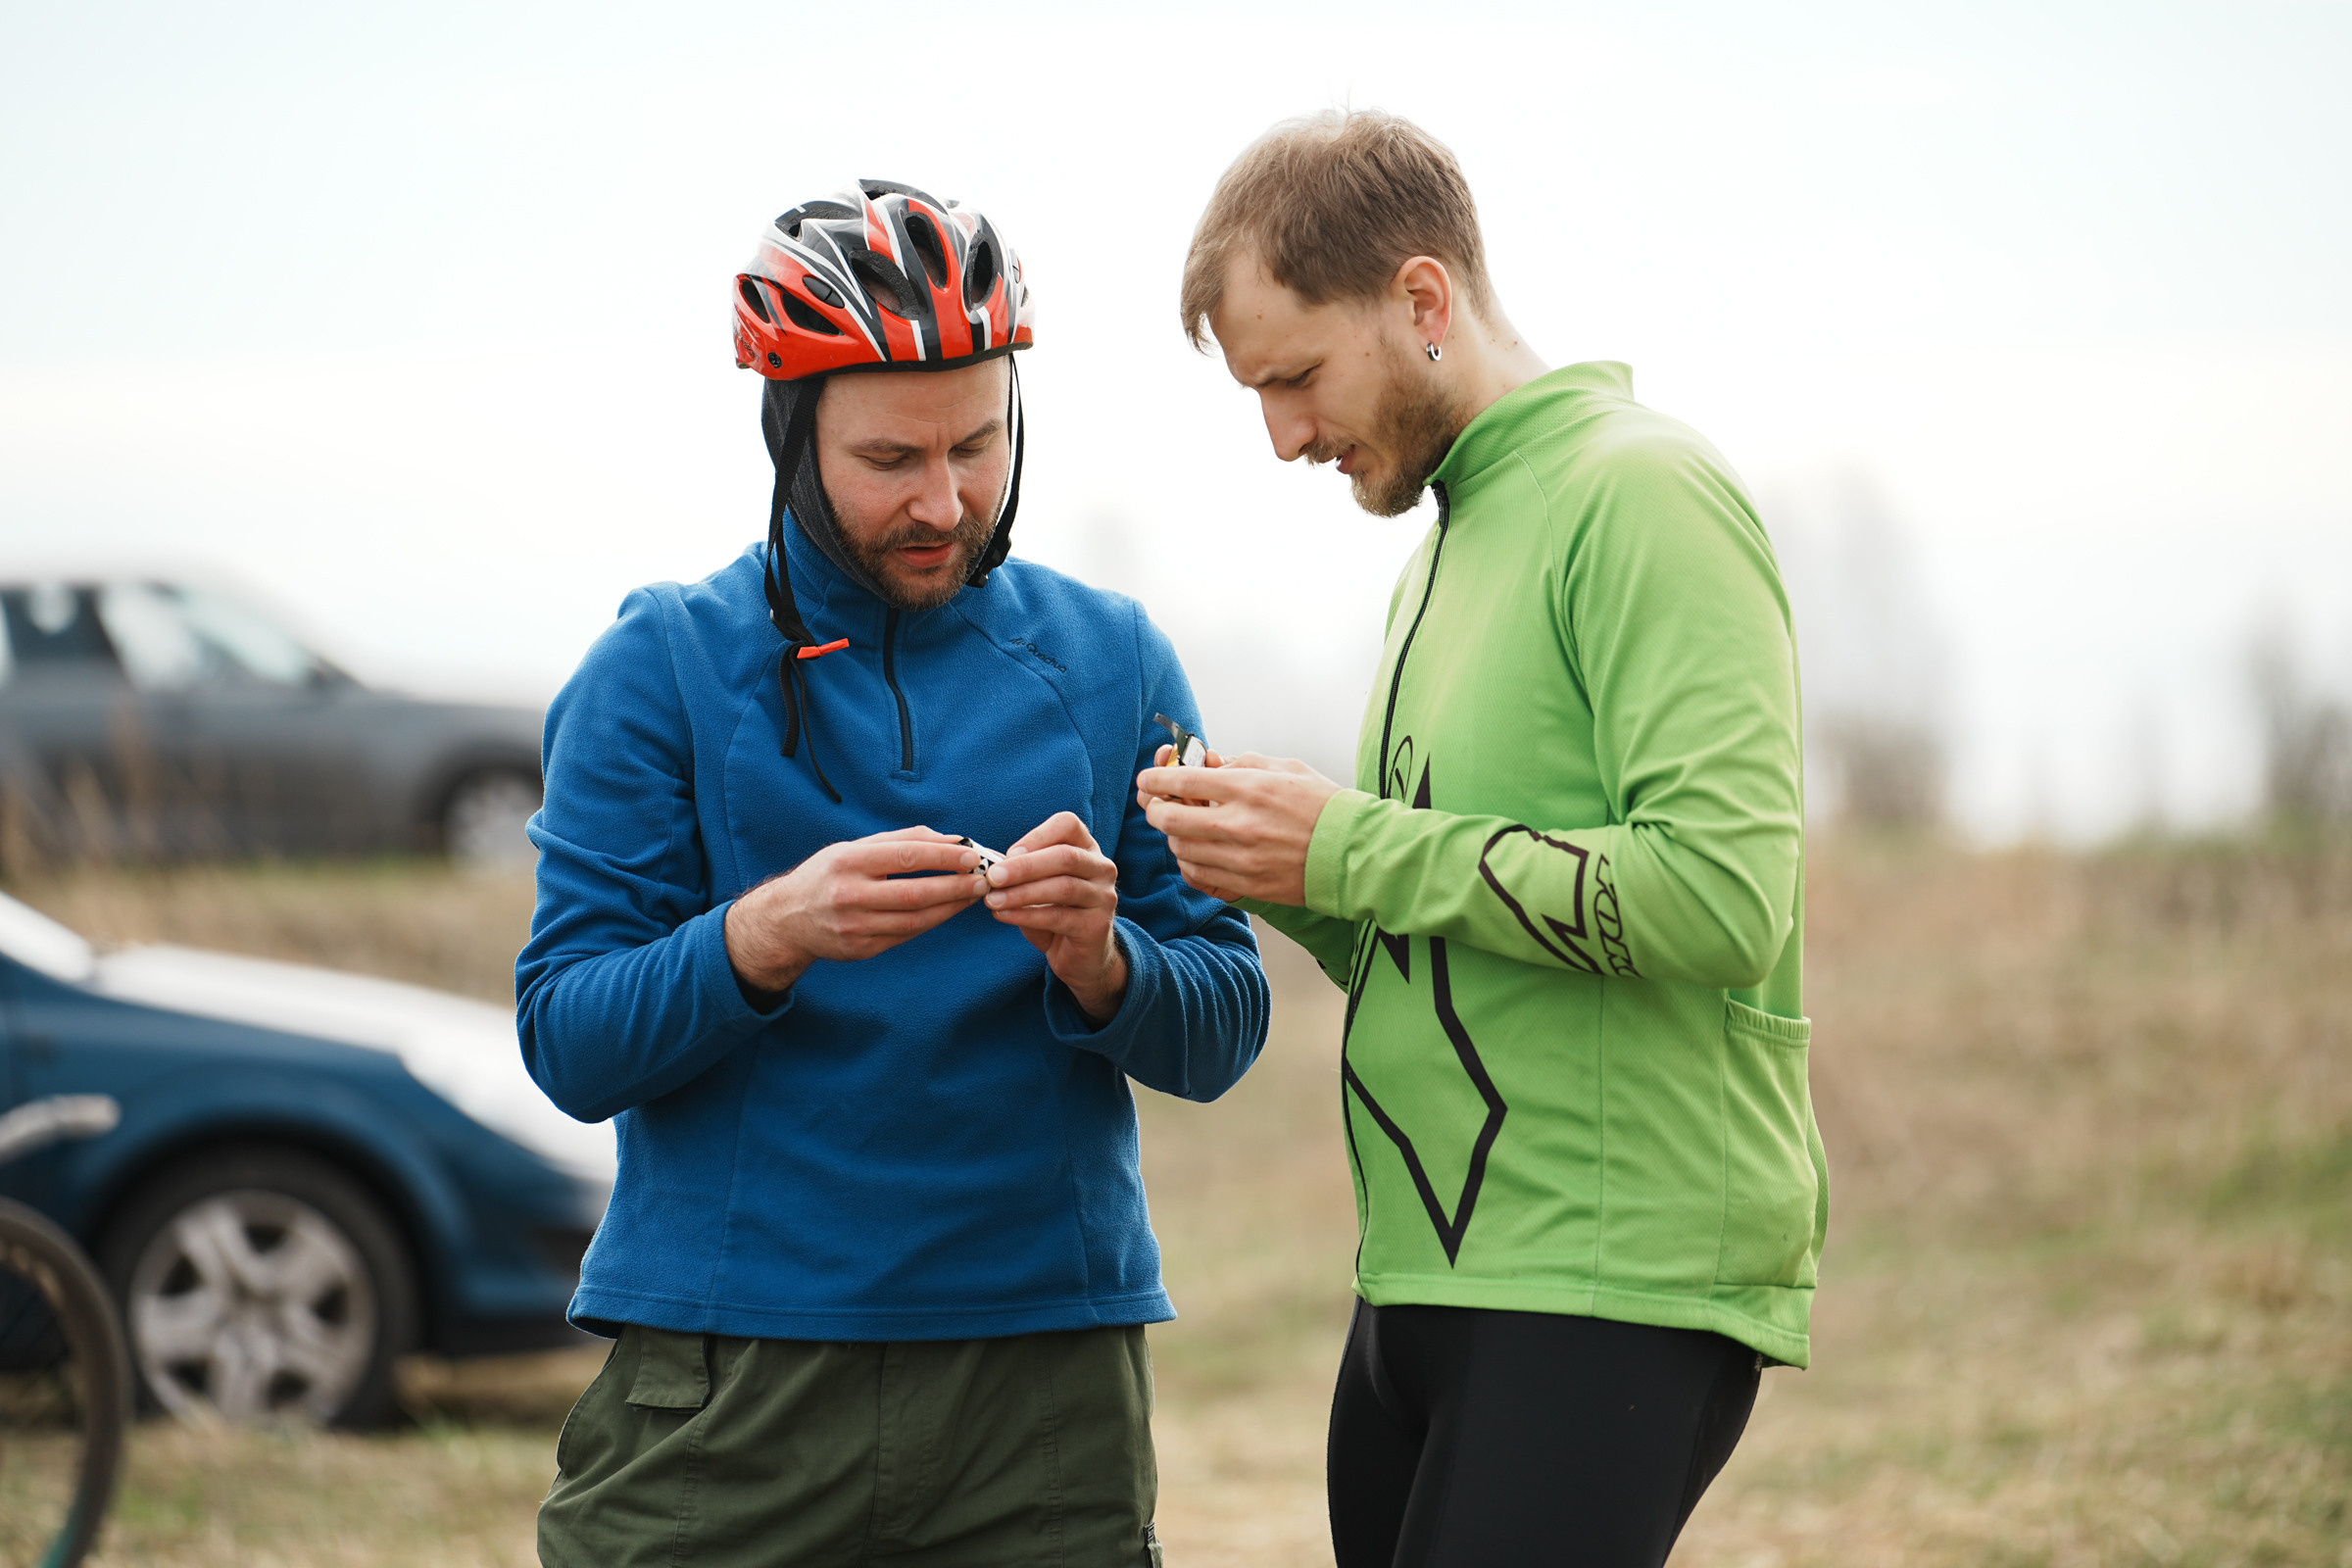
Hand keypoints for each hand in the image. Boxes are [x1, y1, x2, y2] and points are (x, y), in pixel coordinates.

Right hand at [725, 826, 984, 996]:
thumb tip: (953, 841)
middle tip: (984, 880)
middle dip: (955, 887)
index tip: (972, 856)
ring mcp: (854, 927)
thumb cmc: (829, 874)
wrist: (787, 919)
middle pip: (914, 893)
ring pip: (914, 920)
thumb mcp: (855, 848)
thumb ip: (904, 840)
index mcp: (847, 862)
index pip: (905, 857)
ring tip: (973, 896)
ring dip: (950, 908)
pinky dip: (931, 922)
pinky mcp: (860, 950)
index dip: (943, 858)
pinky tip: (949, 911)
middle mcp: (849, 895)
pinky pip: (905, 935)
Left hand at [982, 811, 1128, 1024]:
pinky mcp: (1097, 926)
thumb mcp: (1038, 886)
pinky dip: (1026, 915)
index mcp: (1087, 849)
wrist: (1080, 957)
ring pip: (1063, 887)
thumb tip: (990, 864)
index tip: (1007, 853)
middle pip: (1065, 856)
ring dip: (1022, 892)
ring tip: (992, 900)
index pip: (1068, 824)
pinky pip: (1058, 917)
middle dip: (1024, 866)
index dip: (1037, 835)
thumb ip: (1021, 873)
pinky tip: (1003, 915)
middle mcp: (1102, 868)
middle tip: (992, 876)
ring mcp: (1104, 897)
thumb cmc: (1055, 913)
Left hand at [1134, 752, 1343, 905]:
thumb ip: (1243, 765)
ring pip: (1180, 850)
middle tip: (1159, 806)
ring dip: (1174, 838)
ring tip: (1186, 829)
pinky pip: (1198, 877)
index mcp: (1248, 788)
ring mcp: (1240, 859)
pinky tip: (1199, 855)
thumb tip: (1210, 766)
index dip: (1156, 778)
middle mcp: (1238, 824)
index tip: (1148, 778)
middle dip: (1156, 810)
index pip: (1182, 781)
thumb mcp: (1286, 768)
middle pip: (1169, 819)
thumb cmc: (1324, 806)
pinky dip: (1190, 865)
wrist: (1355, 853)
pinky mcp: (1246, 885)